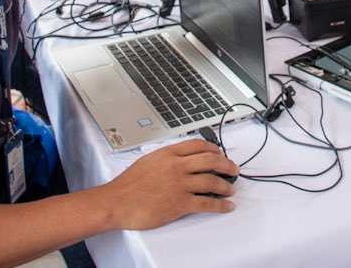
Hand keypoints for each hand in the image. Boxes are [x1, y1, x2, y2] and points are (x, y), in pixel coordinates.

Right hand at [102, 139, 237, 230]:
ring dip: (226, 185)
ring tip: (231, 188)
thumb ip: (167, 158)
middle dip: (226, 164)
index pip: (198, 145)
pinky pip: (207, 203)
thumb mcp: (148, 161)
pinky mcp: (180, 203)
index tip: (220, 153)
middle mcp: (177, 166)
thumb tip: (182, 160)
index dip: (214, 148)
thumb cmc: (128, 184)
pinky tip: (227, 206)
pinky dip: (220, 205)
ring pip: (212, 180)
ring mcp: (180, 184)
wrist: (117, 202)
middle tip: (233, 169)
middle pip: (211, 160)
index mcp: (168, 153)